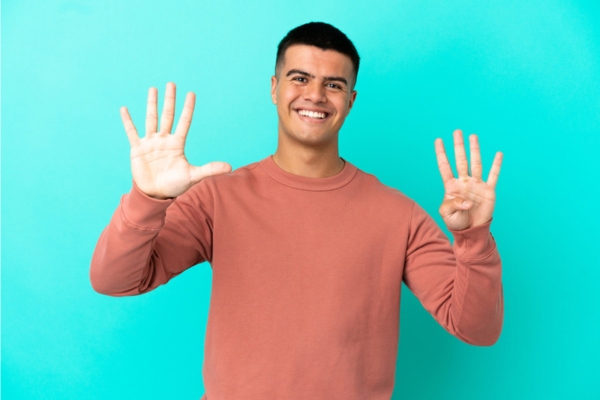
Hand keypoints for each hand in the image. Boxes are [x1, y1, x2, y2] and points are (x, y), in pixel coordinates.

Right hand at [120, 82, 231, 198]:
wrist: (155, 195)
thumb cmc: (175, 185)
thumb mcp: (193, 176)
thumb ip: (210, 169)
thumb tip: (230, 167)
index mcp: (177, 144)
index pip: (184, 122)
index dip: (187, 108)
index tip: (191, 94)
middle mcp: (164, 140)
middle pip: (168, 116)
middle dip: (170, 100)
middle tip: (172, 84)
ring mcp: (150, 143)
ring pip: (151, 119)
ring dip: (152, 104)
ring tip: (153, 89)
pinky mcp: (137, 149)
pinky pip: (132, 132)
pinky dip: (128, 121)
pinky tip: (124, 109)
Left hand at [434, 130, 502, 230]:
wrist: (470, 230)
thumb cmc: (456, 222)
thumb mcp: (447, 214)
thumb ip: (453, 205)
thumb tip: (467, 201)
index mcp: (451, 186)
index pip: (445, 167)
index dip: (441, 154)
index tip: (438, 140)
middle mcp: (463, 182)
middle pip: (461, 160)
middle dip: (459, 146)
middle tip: (457, 131)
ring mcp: (476, 185)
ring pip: (476, 164)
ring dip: (475, 150)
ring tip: (473, 136)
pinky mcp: (488, 191)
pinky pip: (493, 176)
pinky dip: (496, 165)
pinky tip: (498, 154)